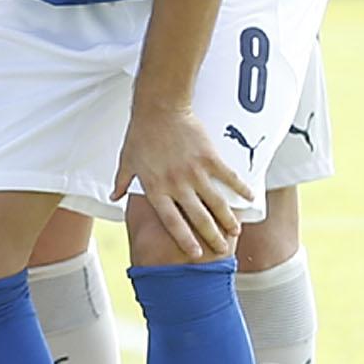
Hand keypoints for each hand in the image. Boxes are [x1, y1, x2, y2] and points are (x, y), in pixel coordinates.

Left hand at [114, 106, 244, 259]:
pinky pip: (229, 178)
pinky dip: (241, 189)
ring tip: (236, 231)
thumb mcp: (126, 161)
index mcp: (156, 188)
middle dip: (212, 237)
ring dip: (228, 219)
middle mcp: (177, 185)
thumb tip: (113, 198)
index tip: (197, 254)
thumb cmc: (140, 135)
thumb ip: (121, 183)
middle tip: (223, 250)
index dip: (185, 240)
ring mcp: (195, 172)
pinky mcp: (210, 158)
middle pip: (199, 218)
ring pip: (217, 203)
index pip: (172, 222)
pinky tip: (250, 198)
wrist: (160, 109)